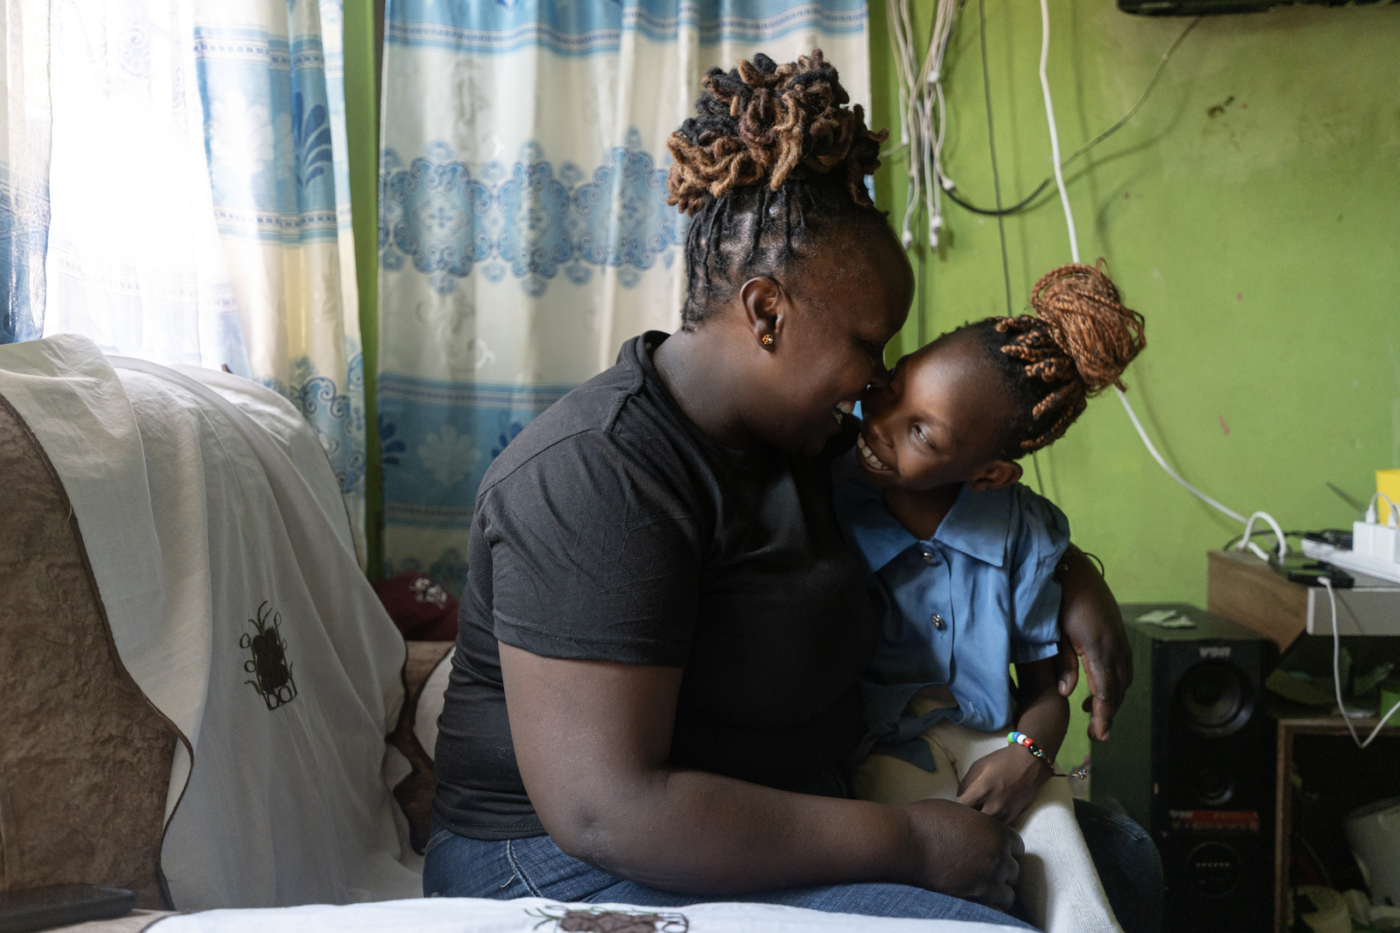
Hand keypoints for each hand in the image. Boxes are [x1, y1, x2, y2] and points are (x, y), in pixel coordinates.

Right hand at [897, 798, 1023, 911]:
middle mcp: (999, 857)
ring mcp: (989, 880)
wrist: (906, 842)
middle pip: (1014, 870)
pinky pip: (997, 909)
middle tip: (984, 870)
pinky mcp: (976, 898)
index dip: (1005, 849)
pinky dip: (990, 907)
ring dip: (998, 890)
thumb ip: (976, 824)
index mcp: (996, 832)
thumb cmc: (925, 821)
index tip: (993, 852)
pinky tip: (976, 900)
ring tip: (981, 888)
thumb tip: (976, 831)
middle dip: (1002, 870)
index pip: (1017, 847)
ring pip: (1009, 893)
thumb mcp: (958, 811)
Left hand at [956, 745, 1048, 824]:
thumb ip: (966, 784)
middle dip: (964, 819)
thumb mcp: (978, 766)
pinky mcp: (1013, 818)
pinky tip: (987, 818)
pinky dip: (990, 825)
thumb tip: (958, 799)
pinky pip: (996, 828)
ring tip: (974, 816)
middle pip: (971, 822)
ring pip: (984, 828)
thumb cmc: (1002, 761)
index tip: (950, 808)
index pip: (960, 807)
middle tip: (961, 814)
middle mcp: (993, 805)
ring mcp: (1005, 814)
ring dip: (977, 824)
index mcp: (982, 789)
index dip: (952, 809)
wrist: (1031, 763)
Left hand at [1055, 552, 1132, 740]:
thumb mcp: (1054, 633)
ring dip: (1114, 698)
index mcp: (1097, 647)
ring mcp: (1119, 638)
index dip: (1103, 715)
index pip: (1105, 691)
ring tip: (1095, 712)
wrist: (1073, 568)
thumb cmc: (1056, 599)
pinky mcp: (1118, 632)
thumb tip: (1068, 694)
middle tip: (1097, 733)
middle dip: (1109, 713)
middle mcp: (1114, 645)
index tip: (1098, 734)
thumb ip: (1062, 664)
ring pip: (1124, 678)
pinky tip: (1102, 685)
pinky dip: (1117, 681)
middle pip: (1118, 689)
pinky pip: (1124, 664)